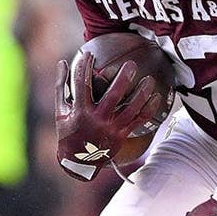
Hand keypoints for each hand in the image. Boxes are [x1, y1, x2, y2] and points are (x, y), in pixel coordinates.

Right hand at [54, 53, 159, 181]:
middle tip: (131, 64)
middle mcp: (97, 120)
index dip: (84, 68)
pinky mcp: (122, 135)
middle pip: (113, 96)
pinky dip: (149, 108)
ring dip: (142, 93)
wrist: (78, 162)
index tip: (88, 54)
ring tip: (149, 79)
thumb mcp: (60, 111)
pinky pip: (139, 120)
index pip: (81, 85)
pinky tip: (156, 97)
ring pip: (131, 109)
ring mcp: (112, 128)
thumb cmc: (68, 132)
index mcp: (80, 112)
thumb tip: (62, 62)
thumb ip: (61, 86)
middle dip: (123, 79)